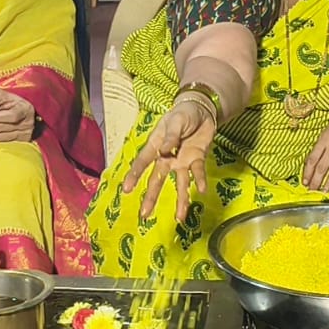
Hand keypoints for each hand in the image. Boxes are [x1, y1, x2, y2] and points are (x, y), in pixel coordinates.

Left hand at [0, 88, 35, 141]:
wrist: (21, 111)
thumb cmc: (10, 102)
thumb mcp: (1, 95)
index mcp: (25, 109)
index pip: (12, 116)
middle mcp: (27, 123)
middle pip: (4, 127)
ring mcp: (24, 134)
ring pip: (1, 136)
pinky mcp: (20, 141)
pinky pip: (2, 141)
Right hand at [124, 101, 216, 222]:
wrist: (201, 110)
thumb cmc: (182, 114)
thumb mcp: (176, 121)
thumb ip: (171, 136)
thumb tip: (164, 151)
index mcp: (156, 146)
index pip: (143, 162)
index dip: (134, 175)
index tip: (126, 189)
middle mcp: (167, 157)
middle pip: (158, 179)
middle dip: (151, 196)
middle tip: (145, 214)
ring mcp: (182, 161)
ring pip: (180, 183)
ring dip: (181, 199)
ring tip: (180, 217)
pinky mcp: (197, 160)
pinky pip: (198, 172)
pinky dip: (200, 181)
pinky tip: (201, 191)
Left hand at [303, 117, 328, 190]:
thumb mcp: (326, 131)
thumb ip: (321, 146)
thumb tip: (314, 161)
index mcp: (323, 140)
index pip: (312, 159)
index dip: (307, 172)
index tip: (304, 182)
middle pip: (321, 168)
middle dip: (315, 181)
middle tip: (312, 190)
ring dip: (328, 182)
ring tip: (324, 190)